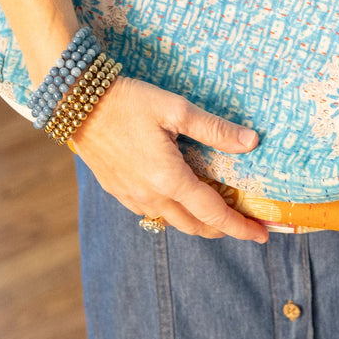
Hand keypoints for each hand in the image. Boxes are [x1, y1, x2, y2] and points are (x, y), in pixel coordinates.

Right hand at [70, 76, 268, 242]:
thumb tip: (251, 142)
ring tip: (216, 212)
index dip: (239, 227)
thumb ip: (215, 129)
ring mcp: (130, 196)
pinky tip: (179, 199)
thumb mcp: (177, 109)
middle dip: (222, 230)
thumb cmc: (129, 102)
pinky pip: (151, 212)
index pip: (213, 213)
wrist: (77, 103)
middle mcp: (150, 195)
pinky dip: (174, 213)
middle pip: (194, 226)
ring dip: (198, 223)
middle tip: (244, 224)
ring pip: (172, 222)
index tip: (262, 236)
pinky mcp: (116, 190)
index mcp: (169, 178)